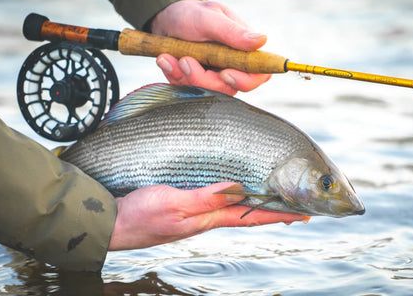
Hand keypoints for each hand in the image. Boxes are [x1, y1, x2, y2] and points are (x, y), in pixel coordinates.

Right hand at [108, 183, 309, 250]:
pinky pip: (213, 200)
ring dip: (252, 203)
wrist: (111, 223)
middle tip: (292, 204)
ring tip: (268, 196)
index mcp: (208, 219)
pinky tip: (229, 191)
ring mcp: (193, 213)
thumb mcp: (175, 204)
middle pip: (246, 212)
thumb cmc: (140, 216)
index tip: (301, 214)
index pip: (251, 216)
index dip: (277, 214)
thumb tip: (238, 190)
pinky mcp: (181, 206)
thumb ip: (206, 198)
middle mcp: (205, 217)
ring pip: (231, 207)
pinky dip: (229, 196)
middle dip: (270, 209)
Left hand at [151, 0, 271, 95]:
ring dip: (184, 76)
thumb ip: (233, 31)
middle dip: (203, 79)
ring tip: (169, 56)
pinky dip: (173, 76)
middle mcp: (233, 67)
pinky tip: (165, 59)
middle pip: (228, 89)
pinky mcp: (196, 83)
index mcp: (244, 51)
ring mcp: (214, 77)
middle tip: (185, 60)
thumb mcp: (209, 18)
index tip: (224, 73)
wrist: (167, 19)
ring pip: (205, 92)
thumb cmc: (192, 14)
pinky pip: (187, 89)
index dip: (245, 81)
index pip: (259, 75)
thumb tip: (262, 40)